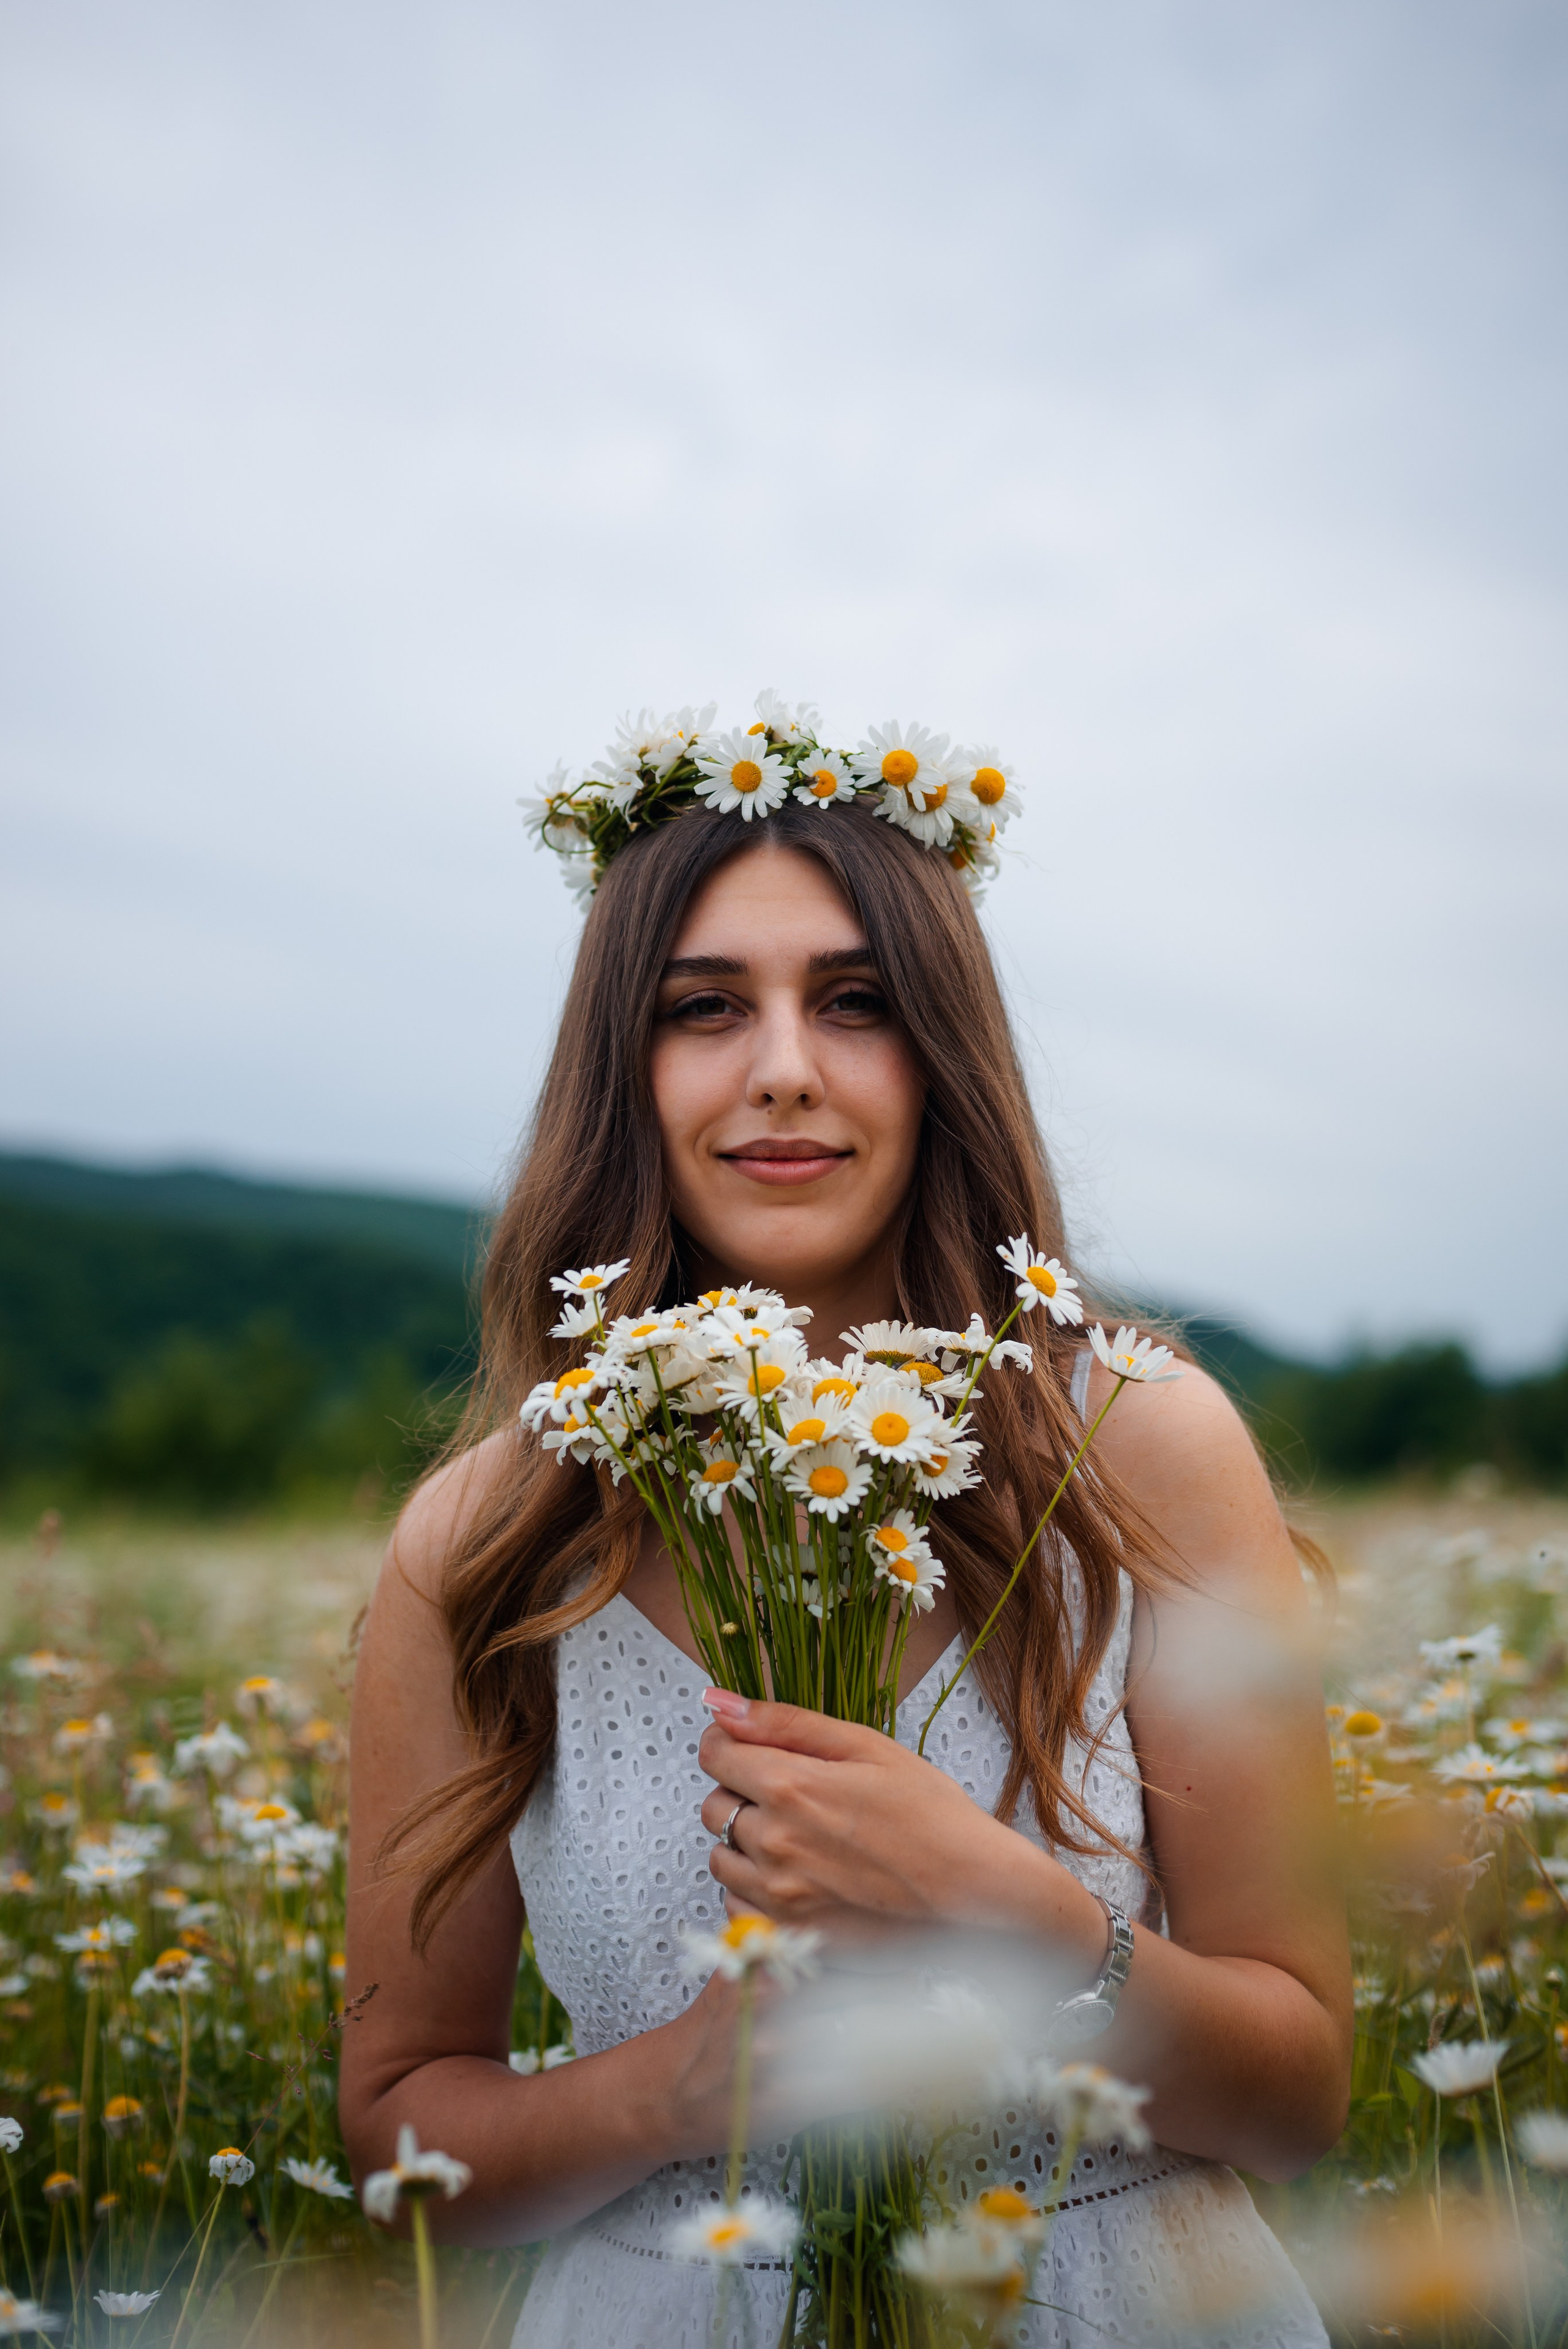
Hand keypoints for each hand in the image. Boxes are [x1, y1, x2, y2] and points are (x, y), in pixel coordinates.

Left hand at [697, 1690, 1105, 1954]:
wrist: (971, 1888)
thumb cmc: (928, 1813)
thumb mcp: (864, 1746)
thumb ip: (784, 1723)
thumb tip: (718, 1704)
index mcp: (790, 1786)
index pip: (714, 1754)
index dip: (730, 1745)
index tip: (753, 1749)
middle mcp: (774, 1842)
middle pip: (713, 1806)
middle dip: (741, 1794)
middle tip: (792, 1797)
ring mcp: (779, 1895)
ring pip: (721, 1859)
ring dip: (745, 1844)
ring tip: (799, 1839)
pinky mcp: (790, 1934)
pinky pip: (736, 1907)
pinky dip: (753, 1891)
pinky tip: (797, 1877)